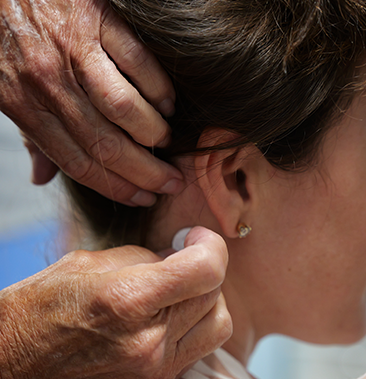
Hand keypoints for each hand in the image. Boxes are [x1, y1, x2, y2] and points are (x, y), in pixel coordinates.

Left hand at [0, 0, 183, 205]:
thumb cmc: (5, 39)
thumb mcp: (6, 89)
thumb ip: (30, 134)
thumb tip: (41, 177)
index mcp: (22, 104)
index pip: (77, 162)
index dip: (117, 187)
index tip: (145, 198)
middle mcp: (47, 81)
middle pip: (106, 143)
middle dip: (147, 172)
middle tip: (173, 182)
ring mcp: (73, 48)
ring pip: (124, 108)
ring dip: (153, 131)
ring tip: (165, 140)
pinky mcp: (97, 18)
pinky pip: (138, 62)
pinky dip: (159, 88)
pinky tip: (167, 103)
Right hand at [0, 227, 230, 378]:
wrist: (8, 371)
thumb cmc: (36, 309)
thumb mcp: (84, 264)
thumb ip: (144, 257)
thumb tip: (183, 254)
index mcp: (127, 300)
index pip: (207, 271)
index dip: (210, 245)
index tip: (194, 237)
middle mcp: (148, 340)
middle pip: (214, 296)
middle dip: (204, 271)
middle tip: (180, 260)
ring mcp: (155, 369)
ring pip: (218, 326)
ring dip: (206, 302)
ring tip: (176, 291)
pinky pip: (199, 349)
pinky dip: (193, 327)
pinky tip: (165, 318)